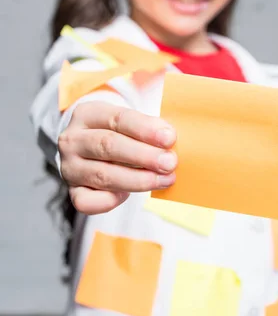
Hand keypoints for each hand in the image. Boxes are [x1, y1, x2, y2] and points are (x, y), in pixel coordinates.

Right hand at [58, 102, 176, 214]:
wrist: (92, 151)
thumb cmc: (118, 134)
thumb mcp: (128, 122)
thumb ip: (147, 128)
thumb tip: (169, 139)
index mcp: (88, 114)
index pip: (118, 119)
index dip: (145, 129)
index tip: (169, 138)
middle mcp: (73, 139)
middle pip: (108, 146)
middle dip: (144, 156)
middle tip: (169, 163)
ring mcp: (70, 167)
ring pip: (103, 175)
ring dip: (138, 180)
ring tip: (164, 180)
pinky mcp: (73, 191)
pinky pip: (88, 202)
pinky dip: (110, 200)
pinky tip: (127, 195)